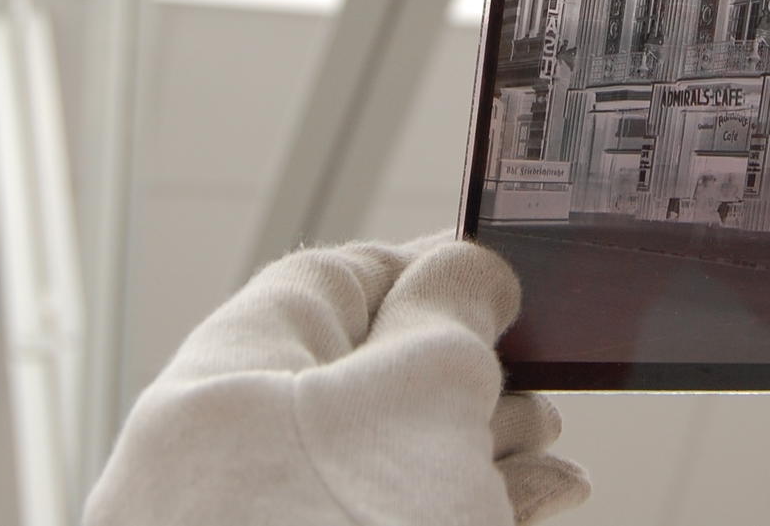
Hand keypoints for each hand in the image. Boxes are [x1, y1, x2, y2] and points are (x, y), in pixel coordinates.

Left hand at [85, 235, 588, 524]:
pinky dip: (458, 513)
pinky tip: (530, 510)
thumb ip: (449, 312)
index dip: (421, 269)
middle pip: (360, 383)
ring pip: (380, 470)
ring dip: (479, 452)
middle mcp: (222, 463)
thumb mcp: (422, 398)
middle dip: (467, 380)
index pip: (323, 283)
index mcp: (220, 382)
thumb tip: (467, 271)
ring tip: (548, 464)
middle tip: (537, 387)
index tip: (497, 278)